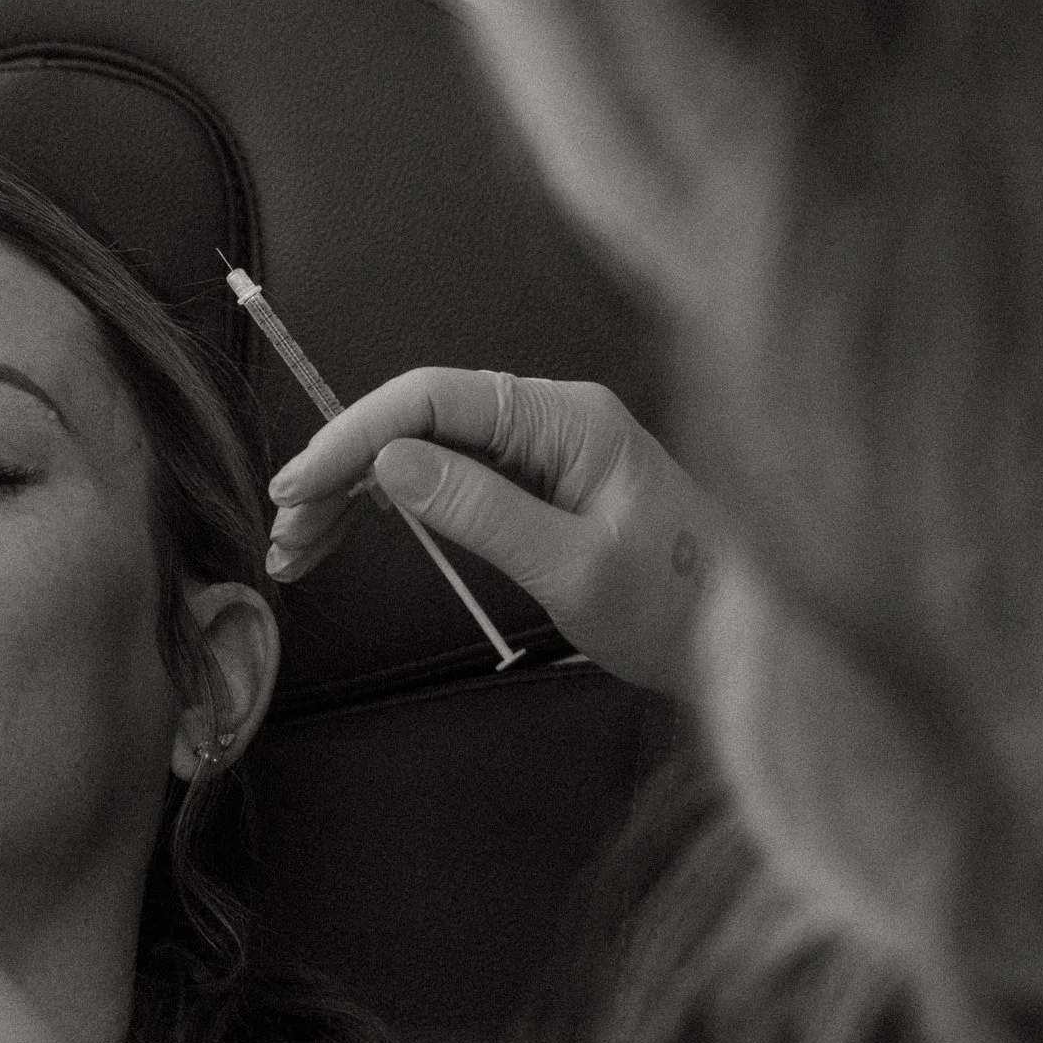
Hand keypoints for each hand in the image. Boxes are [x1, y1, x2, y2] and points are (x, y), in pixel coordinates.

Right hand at [264, 370, 721, 697]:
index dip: (352, 435)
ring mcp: (548, 447)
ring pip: (425, 447)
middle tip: (286, 534)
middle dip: (342, 468)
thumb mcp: (574, 569)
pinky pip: (452, 474)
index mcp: (566, 418)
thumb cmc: (682, 609)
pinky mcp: (545, 482)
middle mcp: (553, 416)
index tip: (297, 486)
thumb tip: (391, 463)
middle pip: (419, 418)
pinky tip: (351, 531)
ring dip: (356, 491)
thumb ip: (482, 509)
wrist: (757, 644)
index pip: (432, 399)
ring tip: (300, 546)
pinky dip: (394, 504)